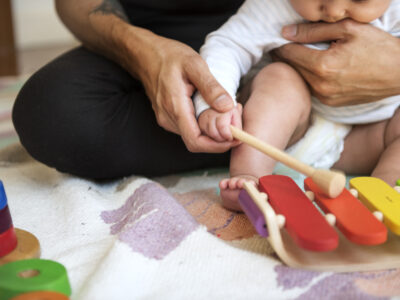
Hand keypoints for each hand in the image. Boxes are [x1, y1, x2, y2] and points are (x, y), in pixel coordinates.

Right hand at [131, 32, 236, 152]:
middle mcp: (168, 118)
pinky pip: (188, 128)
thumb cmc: (168, 56)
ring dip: (212, 132)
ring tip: (227, 114)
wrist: (145, 54)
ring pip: (193, 136)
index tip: (234, 137)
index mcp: (175, 107)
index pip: (195, 142)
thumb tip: (227, 107)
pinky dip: (203, 125)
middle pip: (197, 142)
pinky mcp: (168, 117)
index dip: (217, 145)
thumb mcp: (194, 64)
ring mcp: (166, 119)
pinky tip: (213, 111)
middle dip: (219, 138)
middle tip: (236, 122)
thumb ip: (211, 87)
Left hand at [273, 19, 399, 105]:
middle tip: (288, 45)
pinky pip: (311, 87)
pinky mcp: (330, 103)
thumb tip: (286, 33)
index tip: (278, 39)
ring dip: (299, 67)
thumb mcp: (347, 29)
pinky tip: (318, 68)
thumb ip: (313, 31)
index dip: (281, 45)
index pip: (289, 54)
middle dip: (288, 55)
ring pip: (301, 78)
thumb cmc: (378, 47)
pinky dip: (310, 77)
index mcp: (323, 66)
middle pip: (292, 68)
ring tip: (303, 54)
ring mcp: (325, 97)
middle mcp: (321, 85)